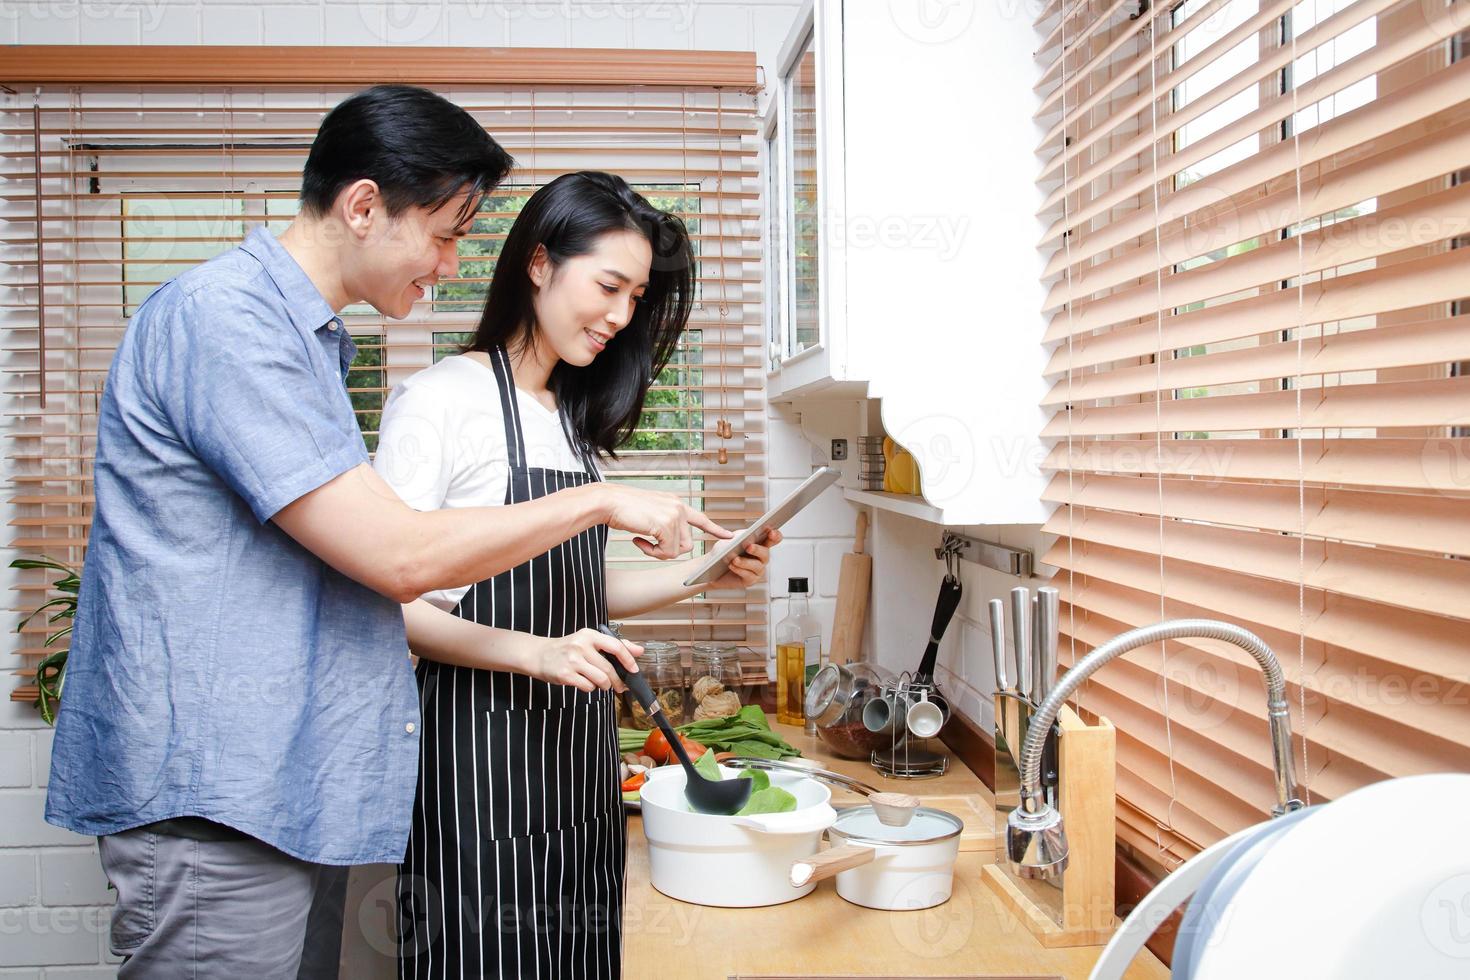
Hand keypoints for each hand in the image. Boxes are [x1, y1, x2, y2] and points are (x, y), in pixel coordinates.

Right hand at [521, 628, 642, 693]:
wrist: (539, 654)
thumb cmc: (567, 648)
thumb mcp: (589, 641)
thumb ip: (614, 645)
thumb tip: (639, 650)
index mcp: (589, 635)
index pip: (615, 646)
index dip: (628, 659)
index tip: (634, 669)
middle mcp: (581, 645)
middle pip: (609, 668)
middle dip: (617, 681)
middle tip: (620, 686)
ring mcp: (572, 660)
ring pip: (600, 679)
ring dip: (605, 686)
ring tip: (602, 684)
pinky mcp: (565, 675)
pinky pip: (588, 686)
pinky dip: (591, 688)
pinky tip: (586, 683)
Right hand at [600, 484, 732, 559]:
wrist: (609, 502)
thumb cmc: (624, 509)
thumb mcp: (650, 513)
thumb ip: (664, 523)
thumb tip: (671, 543)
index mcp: (675, 503)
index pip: (701, 519)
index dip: (715, 529)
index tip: (729, 536)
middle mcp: (678, 508)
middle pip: (687, 544)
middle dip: (668, 550)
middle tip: (648, 544)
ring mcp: (674, 516)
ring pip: (677, 551)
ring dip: (658, 553)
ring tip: (641, 541)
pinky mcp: (666, 525)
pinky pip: (666, 552)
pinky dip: (651, 553)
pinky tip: (637, 541)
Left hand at [708, 528, 782, 589]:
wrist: (712, 568)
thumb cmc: (723, 552)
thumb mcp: (730, 539)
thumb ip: (740, 536)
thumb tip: (746, 535)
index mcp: (760, 544)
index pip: (773, 539)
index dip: (775, 536)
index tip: (771, 532)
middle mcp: (761, 558)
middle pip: (766, 553)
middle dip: (757, 550)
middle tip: (749, 546)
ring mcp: (757, 570)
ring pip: (757, 566)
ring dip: (746, 562)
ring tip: (735, 559)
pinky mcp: (750, 580)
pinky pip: (748, 576)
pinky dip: (739, 570)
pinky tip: (732, 565)